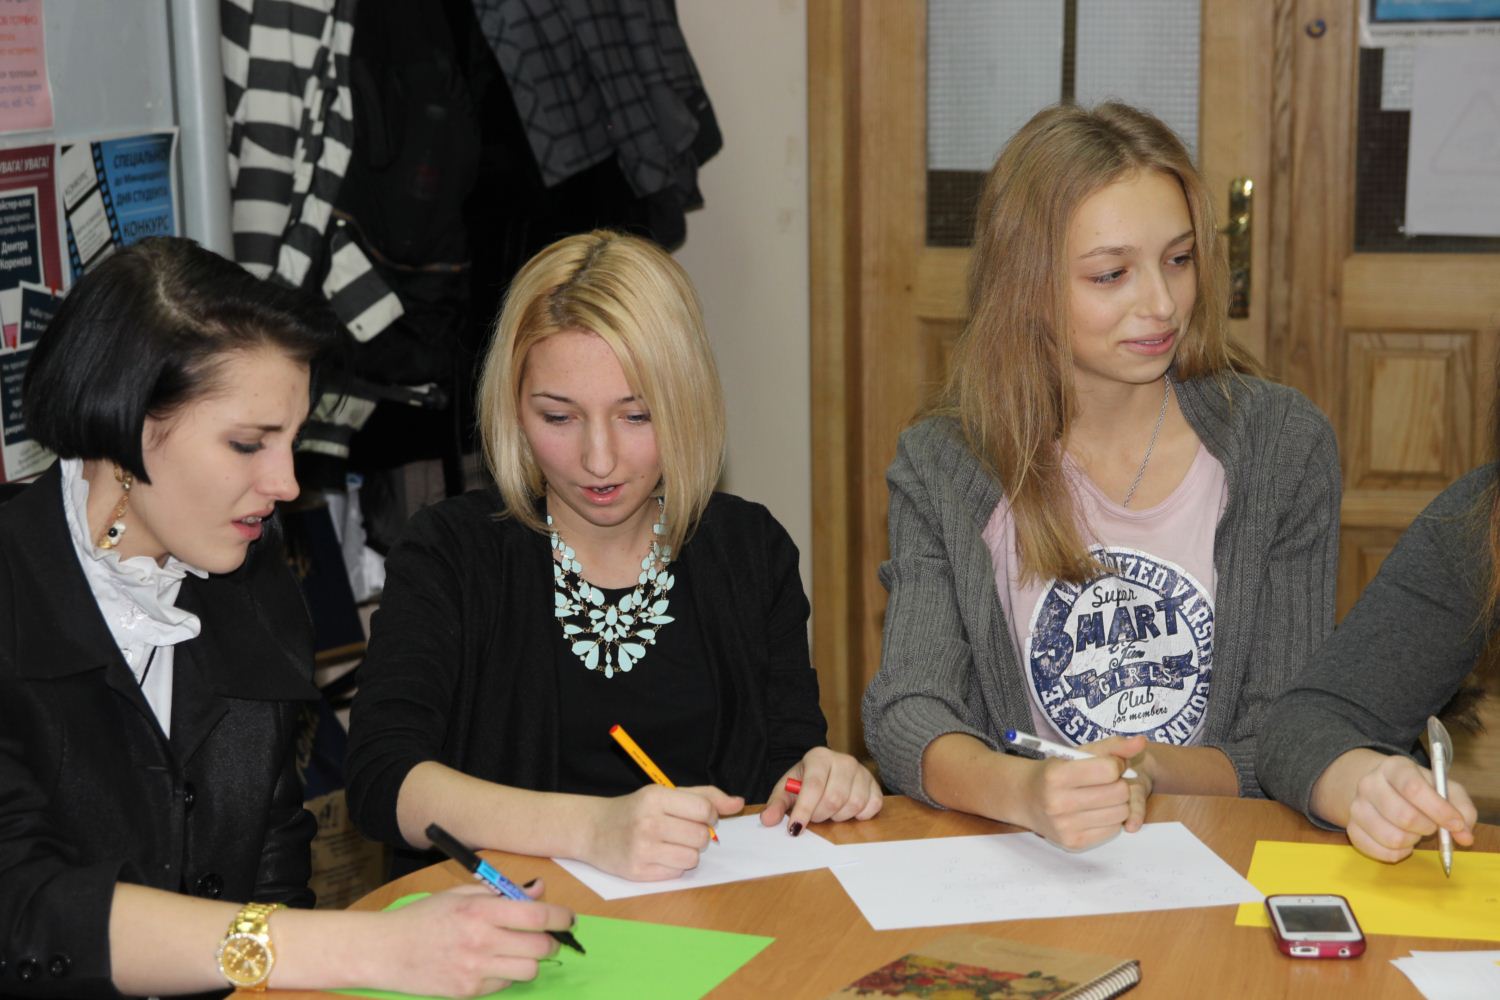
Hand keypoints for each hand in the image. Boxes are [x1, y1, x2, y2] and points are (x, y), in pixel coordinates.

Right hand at [373, 881, 573, 996]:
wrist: (385, 951)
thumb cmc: (423, 918)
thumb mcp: (460, 896)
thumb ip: (501, 893)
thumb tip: (537, 890)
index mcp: (480, 911)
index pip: (538, 915)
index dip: (561, 917)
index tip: (568, 918)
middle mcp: (481, 941)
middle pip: (540, 946)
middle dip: (551, 941)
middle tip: (547, 937)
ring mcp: (475, 969)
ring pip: (529, 970)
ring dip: (531, 960)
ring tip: (518, 951)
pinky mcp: (469, 991)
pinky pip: (505, 985)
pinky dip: (506, 975)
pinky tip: (492, 964)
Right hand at [581, 784, 742, 880]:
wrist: (593, 829)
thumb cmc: (636, 810)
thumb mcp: (665, 794)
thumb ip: (704, 796)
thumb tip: (738, 803)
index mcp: (656, 797)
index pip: (705, 810)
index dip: (710, 815)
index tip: (700, 816)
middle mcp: (648, 823)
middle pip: (701, 836)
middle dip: (699, 835)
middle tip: (682, 831)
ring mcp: (642, 849)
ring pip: (693, 858)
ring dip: (689, 853)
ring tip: (671, 844)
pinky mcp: (638, 872)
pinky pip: (677, 873)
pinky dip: (674, 866)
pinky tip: (659, 856)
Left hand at [761, 747, 882, 832]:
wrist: (826, 771)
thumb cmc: (805, 781)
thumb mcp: (787, 789)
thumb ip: (776, 804)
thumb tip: (767, 820)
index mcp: (819, 757)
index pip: (813, 786)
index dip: (804, 810)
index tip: (795, 828)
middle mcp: (843, 760)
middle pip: (834, 798)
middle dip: (820, 815)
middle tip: (814, 816)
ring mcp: (862, 771)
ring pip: (853, 805)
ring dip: (838, 817)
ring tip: (829, 811)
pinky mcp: (875, 784)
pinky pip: (871, 807)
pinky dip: (859, 815)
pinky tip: (847, 811)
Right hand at [1021, 734, 1144, 850]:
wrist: (1024, 798)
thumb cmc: (1054, 771)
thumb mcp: (1077, 753)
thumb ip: (1111, 747)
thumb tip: (1141, 742)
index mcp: (1056, 775)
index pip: (1109, 769)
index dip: (1116, 764)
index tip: (1108, 764)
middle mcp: (1058, 803)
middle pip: (1119, 792)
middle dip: (1119, 783)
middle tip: (1106, 781)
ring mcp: (1065, 826)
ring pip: (1121, 812)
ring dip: (1118, 802)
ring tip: (1101, 796)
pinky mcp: (1073, 843)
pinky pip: (1113, 829)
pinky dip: (1109, 818)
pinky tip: (1094, 811)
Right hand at [1342, 754, 1476, 862]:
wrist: (1381, 788)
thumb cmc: (1420, 791)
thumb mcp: (1444, 789)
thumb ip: (1461, 809)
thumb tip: (1464, 836)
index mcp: (1394, 767)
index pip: (1413, 789)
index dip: (1438, 810)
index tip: (1455, 824)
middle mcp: (1369, 783)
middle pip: (1404, 816)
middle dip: (1428, 828)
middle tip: (1432, 826)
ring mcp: (1356, 806)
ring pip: (1392, 838)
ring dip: (1412, 842)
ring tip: (1414, 833)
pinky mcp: (1351, 828)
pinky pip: (1378, 851)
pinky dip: (1397, 853)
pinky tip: (1402, 844)